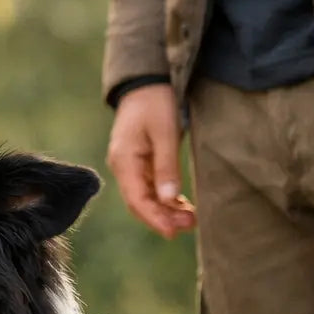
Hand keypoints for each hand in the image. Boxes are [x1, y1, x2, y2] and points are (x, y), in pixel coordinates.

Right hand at [106, 82, 196, 237]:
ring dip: (166, 210)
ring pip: (146, 198)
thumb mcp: (165, 132)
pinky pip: (150, 187)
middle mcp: (123, 167)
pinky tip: (182, 205)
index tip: (174, 232)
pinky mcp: (139, 163)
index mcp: (124, 161)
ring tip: (191, 218)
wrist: (145, 81)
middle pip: (140, 203)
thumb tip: (168, 200)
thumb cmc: (156, 102)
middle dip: (163, 218)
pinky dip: (165, 199)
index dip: (155, 218)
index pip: (137, 199)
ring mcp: (130, 166)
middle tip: (191, 224)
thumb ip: (166, 166)